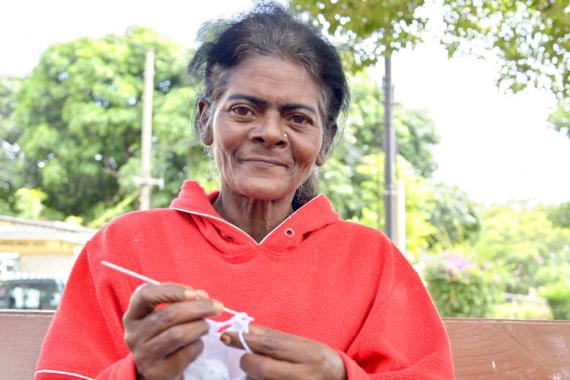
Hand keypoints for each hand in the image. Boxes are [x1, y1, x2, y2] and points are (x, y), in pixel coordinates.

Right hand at [123, 283, 223, 379]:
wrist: (158, 370)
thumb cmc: (165, 334)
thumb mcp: (166, 315)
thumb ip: (182, 301)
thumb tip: (202, 296)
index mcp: (133, 315)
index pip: (146, 294)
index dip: (172, 290)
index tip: (194, 292)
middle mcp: (134, 334)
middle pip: (169, 314)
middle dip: (199, 307)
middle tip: (217, 306)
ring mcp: (144, 355)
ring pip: (178, 334)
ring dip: (200, 326)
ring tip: (206, 326)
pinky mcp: (158, 371)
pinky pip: (186, 352)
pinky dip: (198, 345)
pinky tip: (197, 343)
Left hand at [221, 325, 345, 379]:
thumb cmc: (319, 361)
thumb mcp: (303, 346)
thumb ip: (276, 339)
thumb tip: (245, 329)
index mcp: (309, 353)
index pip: (271, 343)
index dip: (245, 339)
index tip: (226, 336)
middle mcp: (306, 374)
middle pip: (264, 368)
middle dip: (248, 362)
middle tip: (246, 360)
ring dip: (254, 377)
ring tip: (258, 371)